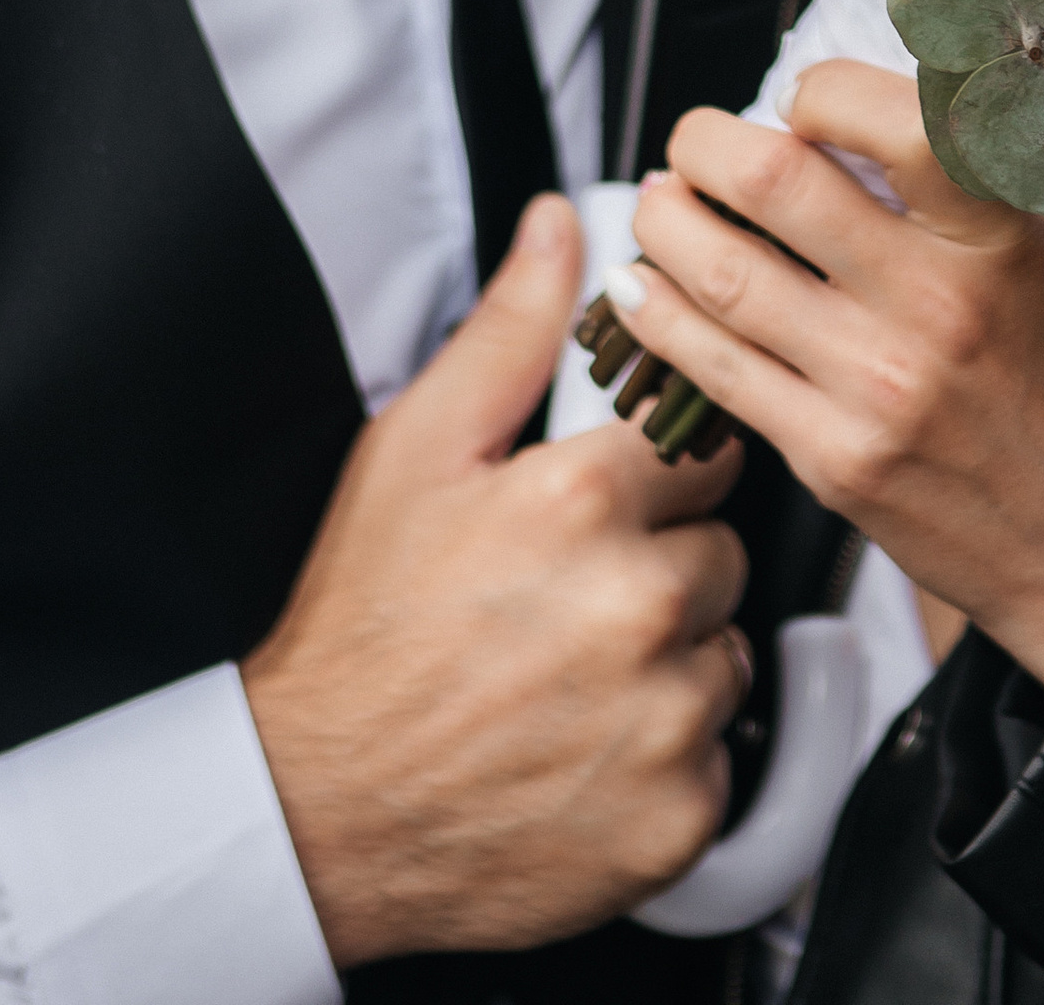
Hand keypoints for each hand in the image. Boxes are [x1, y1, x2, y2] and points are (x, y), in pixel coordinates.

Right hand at [243, 193, 751, 964]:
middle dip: (660, 570)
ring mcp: (662, 720)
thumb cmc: (363, 627)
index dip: (652, 480)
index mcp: (586, 499)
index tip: (603, 512)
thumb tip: (561, 223)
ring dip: (670, 665)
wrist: (319, 813)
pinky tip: (585, 752)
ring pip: (724, 655)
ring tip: (570, 679)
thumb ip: (510, 329)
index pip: (702, 452)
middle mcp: (639, 605)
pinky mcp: (676, 821)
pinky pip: (718, 760)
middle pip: (720, 554)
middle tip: (568, 603)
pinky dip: (667, 762)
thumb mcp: (417, 450)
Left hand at [619, 64, 1043, 701]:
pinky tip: (641, 288)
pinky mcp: (833, 458)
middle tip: (693, 142)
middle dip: (704, 145)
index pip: (886, 117)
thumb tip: (828, 119)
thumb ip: (945, 184)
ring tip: (659, 204)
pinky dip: (662, 317)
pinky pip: (718, 370)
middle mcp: (936, 302)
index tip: (796, 99)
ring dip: (666, 224)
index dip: (816, 90)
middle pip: (774, 183)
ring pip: (724, 275)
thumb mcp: (1034, 250)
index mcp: (997, 232)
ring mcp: (877, 386)